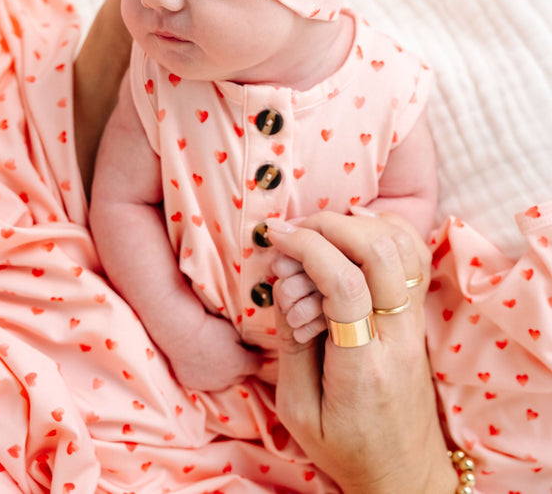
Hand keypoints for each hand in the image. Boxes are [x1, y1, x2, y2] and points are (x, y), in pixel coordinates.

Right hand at [168, 312, 262, 391]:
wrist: (183, 332)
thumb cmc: (211, 327)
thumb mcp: (234, 332)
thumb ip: (246, 345)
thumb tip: (253, 350)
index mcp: (240, 365)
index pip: (257, 365)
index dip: (255, 357)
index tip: (252, 350)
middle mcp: (227, 380)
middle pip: (242, 376)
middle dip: (241, 367)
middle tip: (234, 354)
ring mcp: (209, 384)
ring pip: (224, 383)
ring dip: (225, 375)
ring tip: (218, 359)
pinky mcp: (194, 384)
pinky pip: (206, 383)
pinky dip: (207, 376)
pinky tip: (202, 364)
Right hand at [268, 212, 456, 493]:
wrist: (403, 471)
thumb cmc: (345, 447)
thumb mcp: (298, 409)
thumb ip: (290, 343)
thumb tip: (285, 280)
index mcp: (363, 366)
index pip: (346, 284)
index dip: (307, 248)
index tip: (274, 237)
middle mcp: (398, 336)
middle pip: (380, 252)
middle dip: (328, 225)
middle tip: (291, 230)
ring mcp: (415, 322)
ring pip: (404, 245)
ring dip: (356, 224)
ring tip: (317, 231)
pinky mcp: (419, 315)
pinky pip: (414, 254)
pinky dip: (383, 229)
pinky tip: (350, 234)